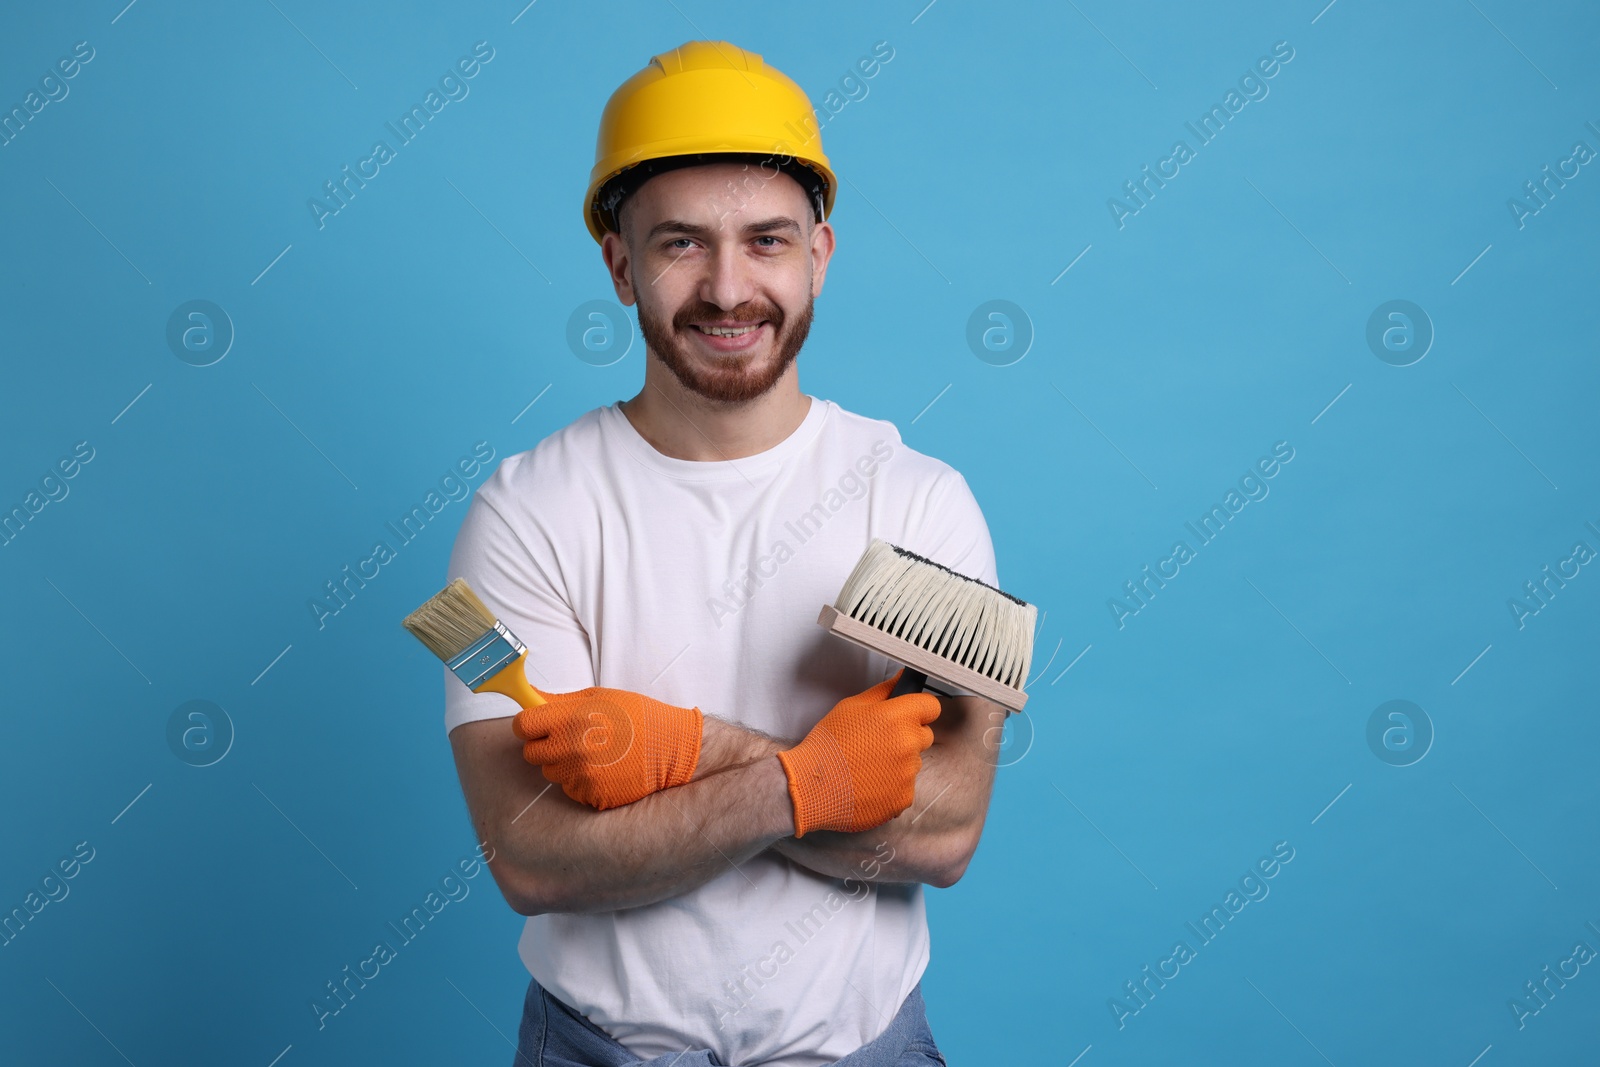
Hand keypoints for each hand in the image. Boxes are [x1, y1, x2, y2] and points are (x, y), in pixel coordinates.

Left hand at [512, 687, 702, 809]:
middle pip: (531, 753)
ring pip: (551, 773)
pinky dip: (581, 782)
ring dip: (564, 764)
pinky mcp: (590, 795)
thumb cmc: (638, 717)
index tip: (538, 725)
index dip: (529, 725)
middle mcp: (570, 749)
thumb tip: (528, 693)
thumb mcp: (600, 697)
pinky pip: (570, 789)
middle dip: (544, 745)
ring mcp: (580, 775)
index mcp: (571, 719)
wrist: (671, 749)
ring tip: (593, 754)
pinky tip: (603, 770)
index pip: (523, 725)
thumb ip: (560, 700)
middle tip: (569, 740)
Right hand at [776, 668, 941, 836]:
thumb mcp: (851, 707)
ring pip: (914, 763)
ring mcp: (908, 773)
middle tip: (879, 742)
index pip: (931, 707)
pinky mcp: (904, 798)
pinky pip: (906, 787)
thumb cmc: (828, 746)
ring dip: (899, 763)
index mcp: (898, 717)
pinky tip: (869, 784)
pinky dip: (892, 786)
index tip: (908, 715)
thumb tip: (901, 679)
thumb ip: (883, 691)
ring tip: (868, 766)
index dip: (919, 710)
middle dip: (908, 736)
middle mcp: (908, 744)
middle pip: (924, 735)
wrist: (811, 786)